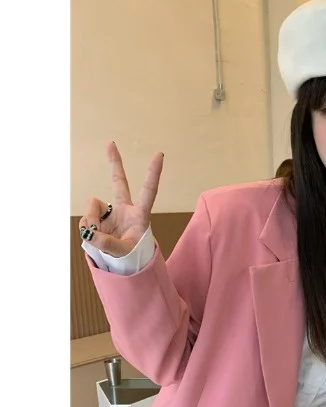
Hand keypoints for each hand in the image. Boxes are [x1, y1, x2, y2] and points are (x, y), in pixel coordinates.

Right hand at [80, 142, 164, 257]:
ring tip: (97, 236)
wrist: (124, 263)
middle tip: (111, 144)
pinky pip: (86, 219)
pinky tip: (92, 235)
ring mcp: (110, 213)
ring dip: (91, 221)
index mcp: (140, 215)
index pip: (148, 191)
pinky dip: (86, 228)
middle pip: (119, 182)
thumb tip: (91, 232)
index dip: (153, 173)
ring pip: (93, 207)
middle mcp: (125, 209)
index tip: (159, 155)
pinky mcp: (97, 219)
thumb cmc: (132, 256)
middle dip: (114, 163)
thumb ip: (108, 244)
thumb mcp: (124, 252)